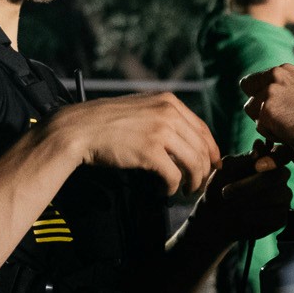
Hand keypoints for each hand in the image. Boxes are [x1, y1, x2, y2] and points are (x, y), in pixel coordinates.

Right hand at [51, 92, 219, 195]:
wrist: (80, 128)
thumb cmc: (107, 122)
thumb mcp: (141, 108)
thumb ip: (164, 117)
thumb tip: (185, 139)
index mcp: (169, 101)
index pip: (202, 128)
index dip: (212, 150)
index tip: (213, 165)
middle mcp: (169, 113)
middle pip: (202, 147)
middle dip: (205, 170)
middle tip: (200, 184)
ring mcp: (160, 131)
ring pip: (193, 162)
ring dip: (194, 181)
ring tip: (187, 190)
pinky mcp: (150, 151)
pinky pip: (173, 175)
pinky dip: (173, 187)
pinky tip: (167, 191)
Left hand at [189, 146, 293, 243]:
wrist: (215, 218)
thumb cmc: (219, 189)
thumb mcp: (225, 171)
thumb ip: (242, 159)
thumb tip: (259, 146)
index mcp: (268, 160)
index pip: (283, 153)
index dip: (275, 159)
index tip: (256, 166)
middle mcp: (280, 177)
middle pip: (279, 175)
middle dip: (250, 185)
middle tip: (226, 192)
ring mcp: (283, 197)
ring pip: (277, 195)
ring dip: (249, 201)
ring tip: (231, 205)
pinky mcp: (281, 216)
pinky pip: (276, 214)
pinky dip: (256, 215)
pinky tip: (243, 216)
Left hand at [241, 65, 293, 148]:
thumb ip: (287, 89)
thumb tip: (272, 96)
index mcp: (284, 70)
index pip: (255, 80)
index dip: (260, 95)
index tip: (274, 107)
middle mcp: (275, 76)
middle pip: (249, 93)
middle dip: (259, 107)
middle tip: (279, 120)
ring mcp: (269, 93)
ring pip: (251, 110)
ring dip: (265, 121)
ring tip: (287, 127)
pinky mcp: (267, 111)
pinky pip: (260, 126)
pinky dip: (272, 134)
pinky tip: (290, 133)